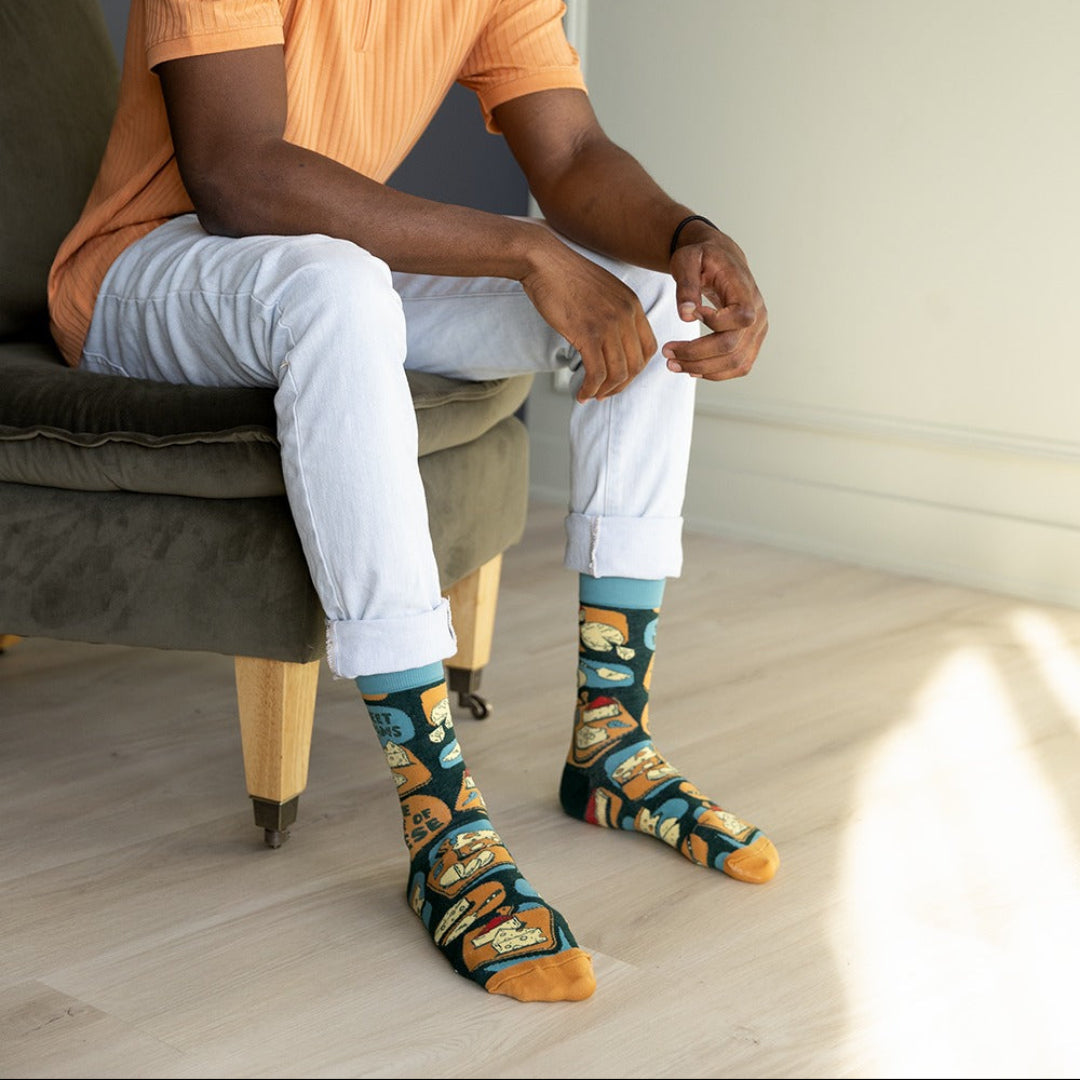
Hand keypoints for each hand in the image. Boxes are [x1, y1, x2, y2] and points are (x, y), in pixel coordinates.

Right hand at [520, 238, 656, 402]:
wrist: (543, 261)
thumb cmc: (565, 276)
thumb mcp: (602, 291)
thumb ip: (613, 313)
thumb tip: (609, 341)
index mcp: (632, 304)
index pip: (649, 347)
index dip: (636, 369)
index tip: (620, 377)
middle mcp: (626, 315)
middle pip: (637, 364)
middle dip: (621, 385)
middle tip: (604, 392)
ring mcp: (609, 325)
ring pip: (618, 373)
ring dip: (605, 390)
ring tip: (591, 395)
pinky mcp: (588, 334)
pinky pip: (597, 373)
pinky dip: (590, 388)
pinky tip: (580, 392)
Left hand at [663, 226, 767, 380]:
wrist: (719, 259)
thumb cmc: (702, 257)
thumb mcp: (687, 260)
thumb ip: (686, 284)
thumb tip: (686, 314)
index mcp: (746, 290)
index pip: (741, 317)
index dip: (713, 322)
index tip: (687, 314)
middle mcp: (759, 313)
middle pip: (733, 347)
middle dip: (696, 355)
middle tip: (666, 354)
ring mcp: (757, 331)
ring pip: (735, 363)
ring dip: (702, 369)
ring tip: (673, 364)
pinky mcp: (751, 343)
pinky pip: (738, 367)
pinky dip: (715, 373)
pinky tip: (691, 368)